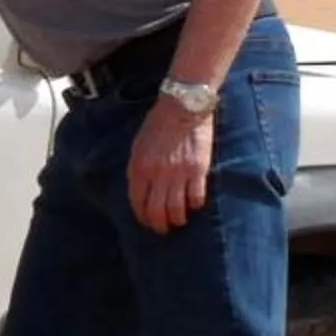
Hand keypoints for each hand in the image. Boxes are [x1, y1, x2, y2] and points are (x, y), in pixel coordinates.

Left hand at [128, 97, 214, 232]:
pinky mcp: (198, 170)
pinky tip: (194, 205)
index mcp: (139, 168)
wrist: (182, 107)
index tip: (146, 222)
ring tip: (179, 221)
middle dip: (159, 225)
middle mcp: (157, 175)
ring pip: (176, 209)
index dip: (142, 216)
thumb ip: (138, 169)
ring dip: (177, 219)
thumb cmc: (158, 124)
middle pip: (156, 211)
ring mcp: (178, 174)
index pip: (137, 202)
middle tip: (163, 229)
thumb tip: (140, 189)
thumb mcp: (138, 146)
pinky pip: (196, 197)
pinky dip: (194, 205)